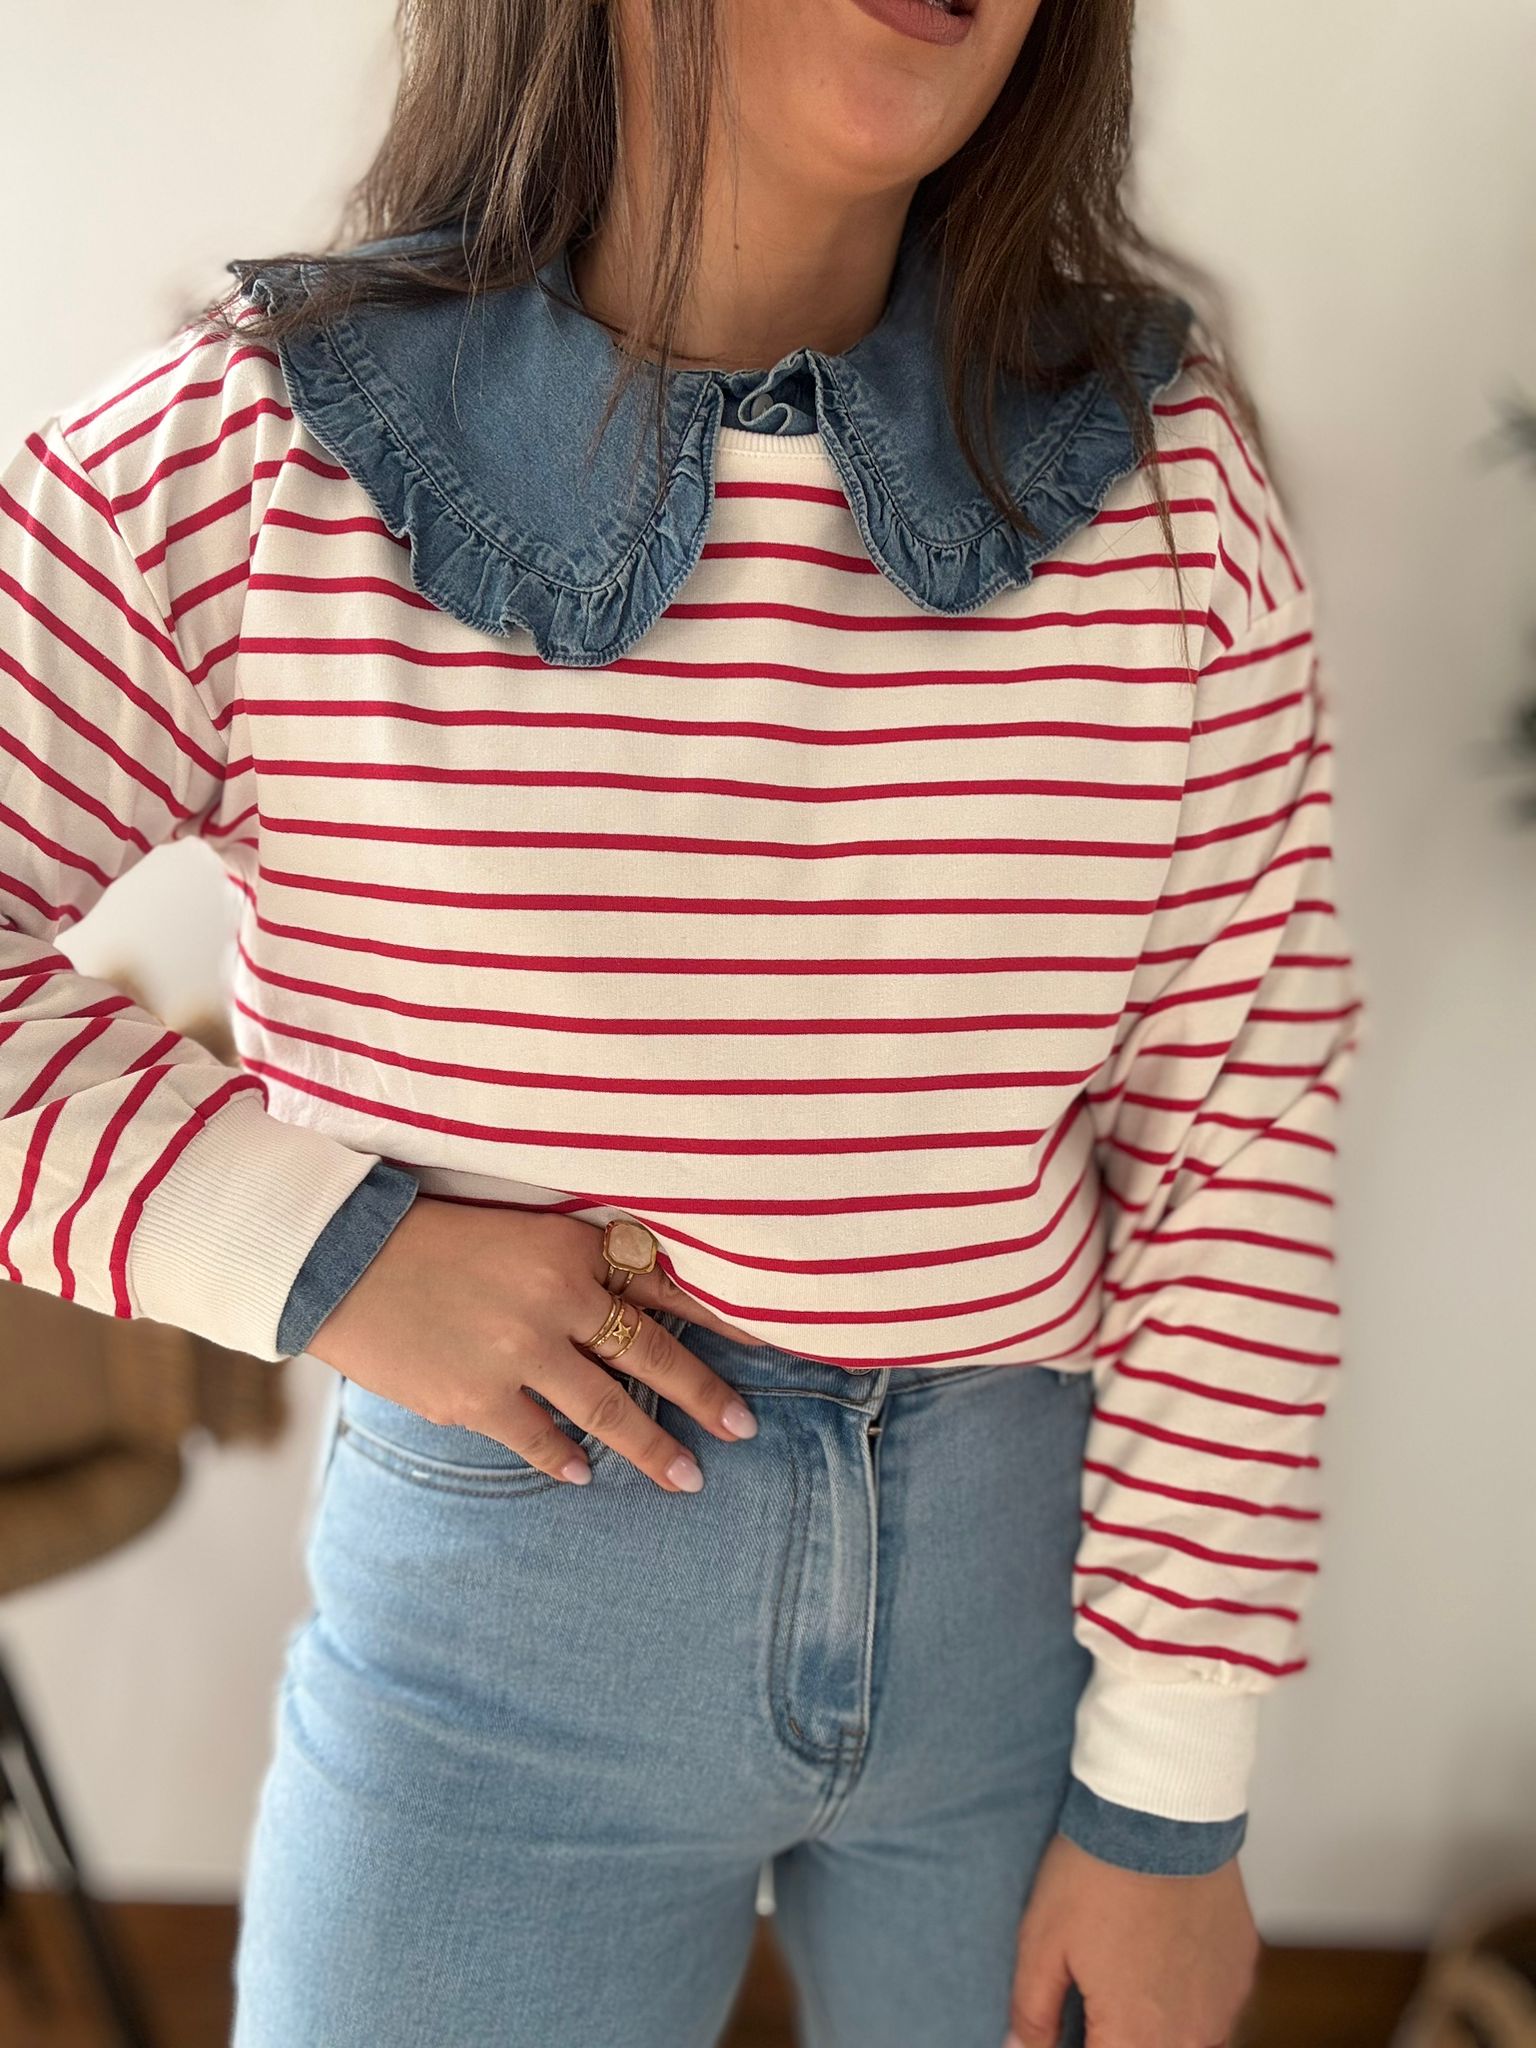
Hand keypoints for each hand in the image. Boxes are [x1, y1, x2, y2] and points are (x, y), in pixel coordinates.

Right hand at [307, 1196, 767, 1491]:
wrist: (338, 1259)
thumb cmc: (427, 1235)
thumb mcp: (516, 1230)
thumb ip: (574, 1262)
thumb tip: (637, 1296)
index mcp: (570, 1248)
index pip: (664, 1284)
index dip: (720, 1316)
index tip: (767, 1342)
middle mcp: (556, 1301)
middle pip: (653, 1354)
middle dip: (706, 1394)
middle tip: (745, 1427)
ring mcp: (518, 1355)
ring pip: (608, 1410)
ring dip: (653, 1447)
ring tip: (688, 1477)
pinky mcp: (475, 1399)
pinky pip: (539, 1440)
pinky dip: (565, 1458)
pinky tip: (584, 1473)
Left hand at [1005, 1833, 1259, 2047]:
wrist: (1161, 1812)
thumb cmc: (1097, 1873)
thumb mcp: (1041, 1941)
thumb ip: (1032, 2012)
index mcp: (1135, 2038)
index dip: (1076, 2047)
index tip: (1067, 2027)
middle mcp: (1189, 2038)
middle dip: (1116, 2037)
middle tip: (1094, 2004)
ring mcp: (1223, 2007)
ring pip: (1187, 2045)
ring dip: (1156, 2031)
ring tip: (1127, 1981)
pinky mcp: (1242, 1974)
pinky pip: (1214, 2013)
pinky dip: (1188, 2003)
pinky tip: (1163, 1962)